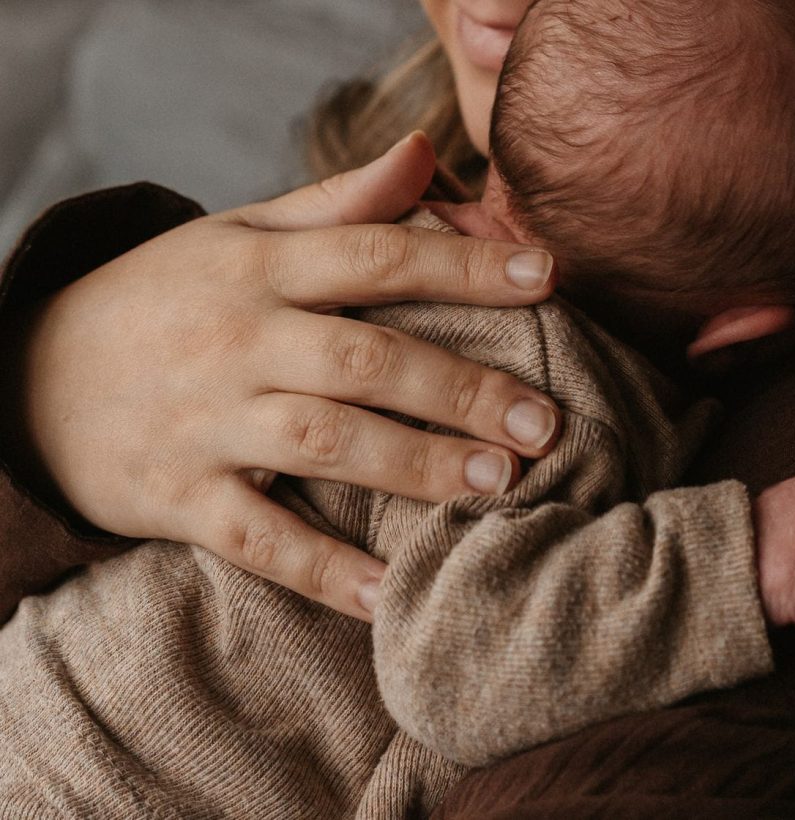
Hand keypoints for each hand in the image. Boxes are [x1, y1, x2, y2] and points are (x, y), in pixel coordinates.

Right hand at [21, 132, 558, 621]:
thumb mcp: (239, 233)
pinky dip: (324, 569)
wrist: (34, 374)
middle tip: (543, 424)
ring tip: (497, 486)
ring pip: (322, 441)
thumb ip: (337, 200)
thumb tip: (427, 154)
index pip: (378, 255)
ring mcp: (205, 421)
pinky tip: (391, 595)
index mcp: (258, 266)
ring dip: (414, 465)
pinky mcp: (176, 497)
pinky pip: (256, 538)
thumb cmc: (168, 298)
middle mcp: (236, 339)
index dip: (467, 265)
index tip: (549, 276)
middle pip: (365, 358)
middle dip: (461, 389)